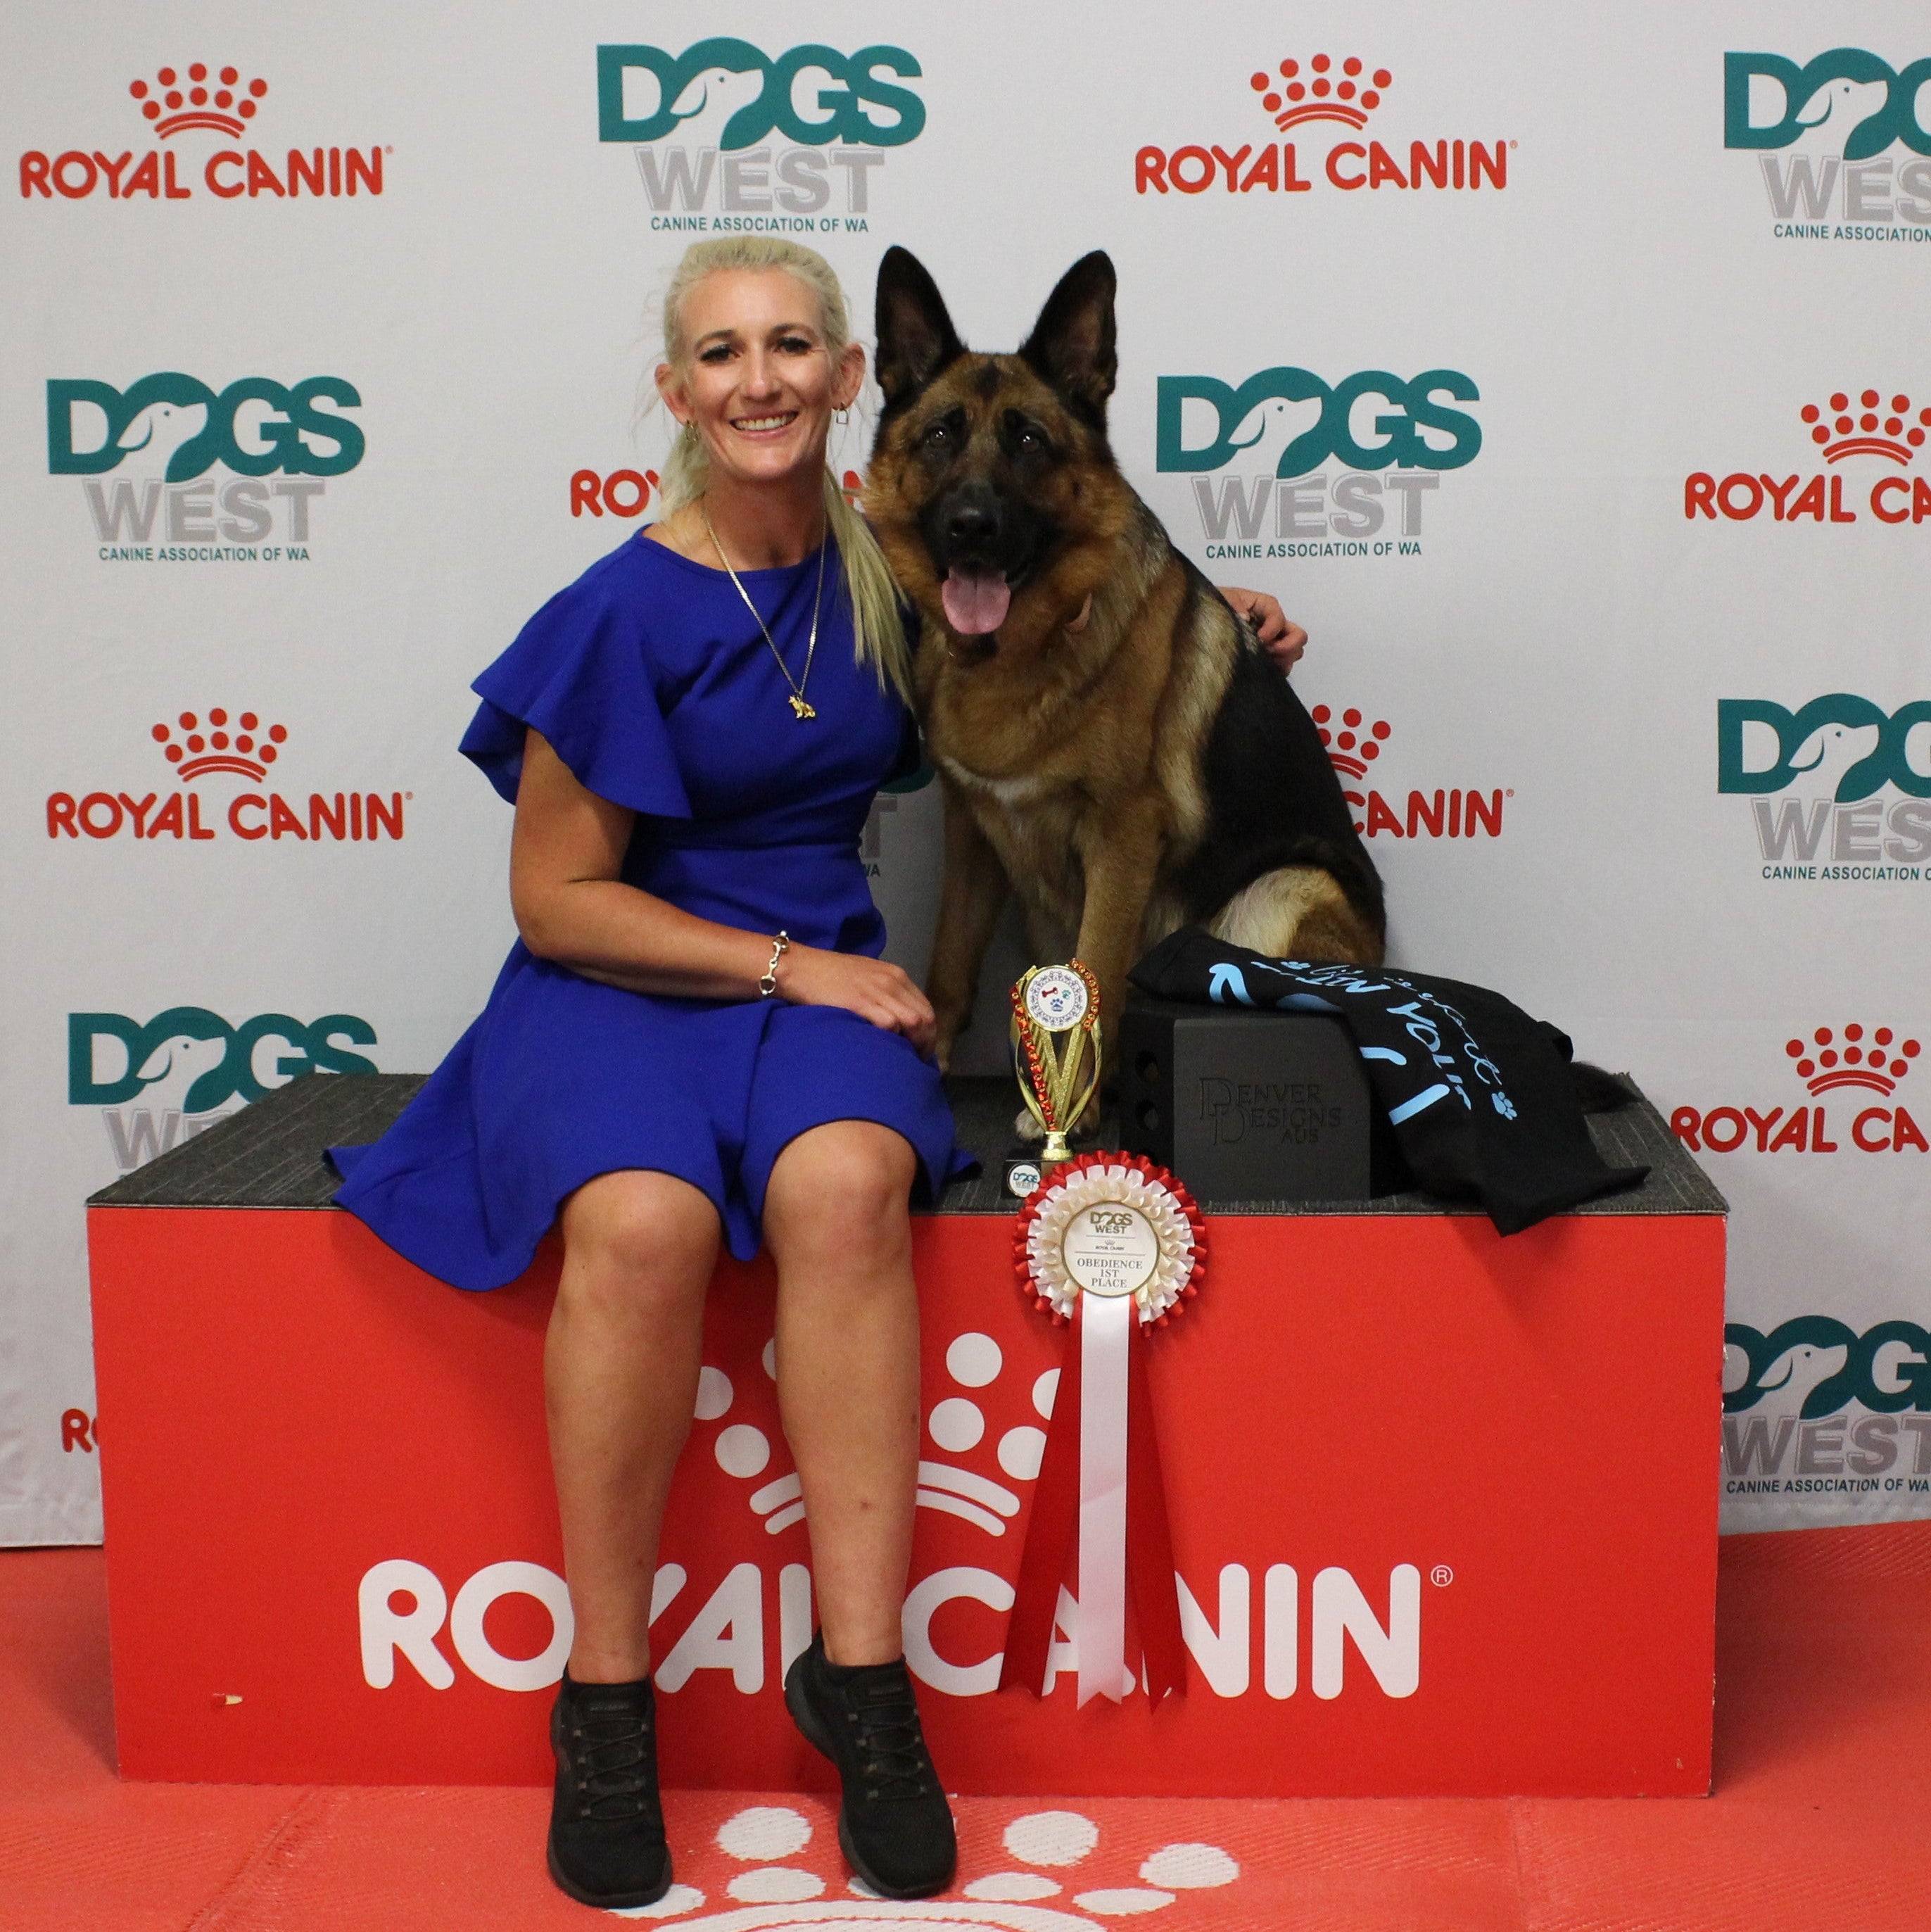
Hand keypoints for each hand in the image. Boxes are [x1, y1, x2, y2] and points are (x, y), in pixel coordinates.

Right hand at [776, 944, 937, 1058]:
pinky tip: (885, 1052)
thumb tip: (898, 1022)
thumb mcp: (866, 977)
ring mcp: (877, 991)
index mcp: (896, 975)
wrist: (800, 968)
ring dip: (913, 1045)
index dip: (929, 1033)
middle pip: (925, 1017)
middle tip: (916, 1062)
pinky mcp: (861, 1002)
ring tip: (904, 1062)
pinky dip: (892, 1040)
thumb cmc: (828, 975)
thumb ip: (885, 994)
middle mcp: (892, 981)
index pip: (926, 1008)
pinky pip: (890, 1025)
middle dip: (926, 1044)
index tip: (922, 1050)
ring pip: (913, 1022)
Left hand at [1219, 585, 1307, 674]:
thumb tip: (1245, 618)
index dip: (1273, 628)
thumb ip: (1234, 604)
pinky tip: (1262, 670)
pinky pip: (1283, 667)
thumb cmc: (1214, 607)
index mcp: (1264, 606)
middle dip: (1288, 646)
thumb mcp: (1222, 599)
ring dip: (1284, 659)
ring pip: (1295, 653)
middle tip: (1268, 651)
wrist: (1202, 622)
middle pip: (1299, 636)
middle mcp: (1273, 625)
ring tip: (1263, 661)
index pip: (1279, 616)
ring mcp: (1273, 642)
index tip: (1260, 638)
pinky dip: (1278, 670)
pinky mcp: (1267, 658)